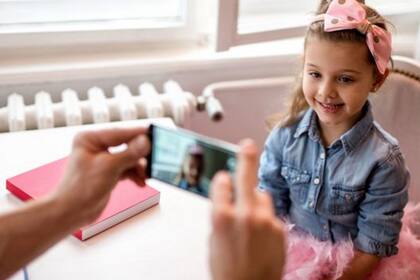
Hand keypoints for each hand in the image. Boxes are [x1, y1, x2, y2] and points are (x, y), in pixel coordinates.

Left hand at [51, 127, 150, 226]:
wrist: (71, 213)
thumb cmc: (80, 189)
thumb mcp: (109, 168)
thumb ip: (129, 153)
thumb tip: (145, 141)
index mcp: (90, 139)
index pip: (120, 133)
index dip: (138, 134)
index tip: (154, 134)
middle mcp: (96, 146)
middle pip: (126, 145)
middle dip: (140, 155)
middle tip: (154, 158)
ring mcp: (102, 160)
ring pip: (128, 158)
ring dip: (139, 167)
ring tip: (146, 176)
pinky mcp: (108, 172)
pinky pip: (126, 169)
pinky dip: (134, 175)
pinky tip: (140, 182)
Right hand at [209, 139, 285, 279]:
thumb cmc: (227, 271)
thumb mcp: (214, 240)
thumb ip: (221, 215)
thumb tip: (228, 200)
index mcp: (221, 217)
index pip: (222, 183)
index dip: (222, 181)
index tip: (224, 179)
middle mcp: (245, 215)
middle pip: (246, 177)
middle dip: (246, 157)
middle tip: (247, 145)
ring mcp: (265, 220)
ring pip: (261, 195)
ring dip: (255, 200)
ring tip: (251, 221)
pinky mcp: (280, 228)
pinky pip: (271, 214)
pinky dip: (266, 219)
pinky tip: (261, 236)